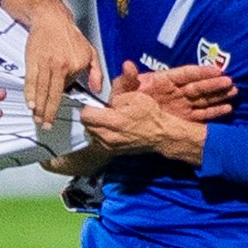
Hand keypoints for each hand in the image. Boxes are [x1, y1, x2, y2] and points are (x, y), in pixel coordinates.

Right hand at [22, 9, 103, 127]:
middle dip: (49, 113)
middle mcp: (59, 66)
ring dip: (38, 107)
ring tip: (37, 118)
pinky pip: (30, 81)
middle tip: (46, 125)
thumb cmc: (70, 35)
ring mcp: (45, 64)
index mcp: (74, 65)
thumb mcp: (90, 51)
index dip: (62, 101)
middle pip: (53, 95)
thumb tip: (97, 89)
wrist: (51, 18)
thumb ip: (96, 71)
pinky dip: (29, 94)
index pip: (68, 89)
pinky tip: (30, 103)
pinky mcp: (32, 61)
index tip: (58, 114)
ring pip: (41, 91)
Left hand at [78, 83, 204, 164]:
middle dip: (92, 116)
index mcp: (114, 121)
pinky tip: (112, 128)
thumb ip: (115, 96)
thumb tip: (105, 100)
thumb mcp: (134, 97)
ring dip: (96, 125)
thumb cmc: (150, 115)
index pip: (86, 115)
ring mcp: (109, 146)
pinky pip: (99, 141)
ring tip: (108, 119)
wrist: (161, 135)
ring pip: (92, 133)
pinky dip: (102, 133)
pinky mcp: (113, 151)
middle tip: (102, 110)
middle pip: (87, 125)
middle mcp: (108, 137)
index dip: (90, 106)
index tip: (96, 103)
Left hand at [119, 60, 235, 122]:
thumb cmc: (123, 102)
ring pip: (202, 99)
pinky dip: (214, 112)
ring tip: (234, 92)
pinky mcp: (183, 118)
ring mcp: (181, 105)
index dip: (200, 72)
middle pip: (198, 86)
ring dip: (218, 95)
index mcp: (163, 81)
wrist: (123, 122)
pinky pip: (201, 115)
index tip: (216, 70)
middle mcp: (176, 92)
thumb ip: (127, 80)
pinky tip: (228, 109)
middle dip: (214, 84)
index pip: (185, 75)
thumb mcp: (122, 90)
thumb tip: (127, 65)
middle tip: (229, 83)